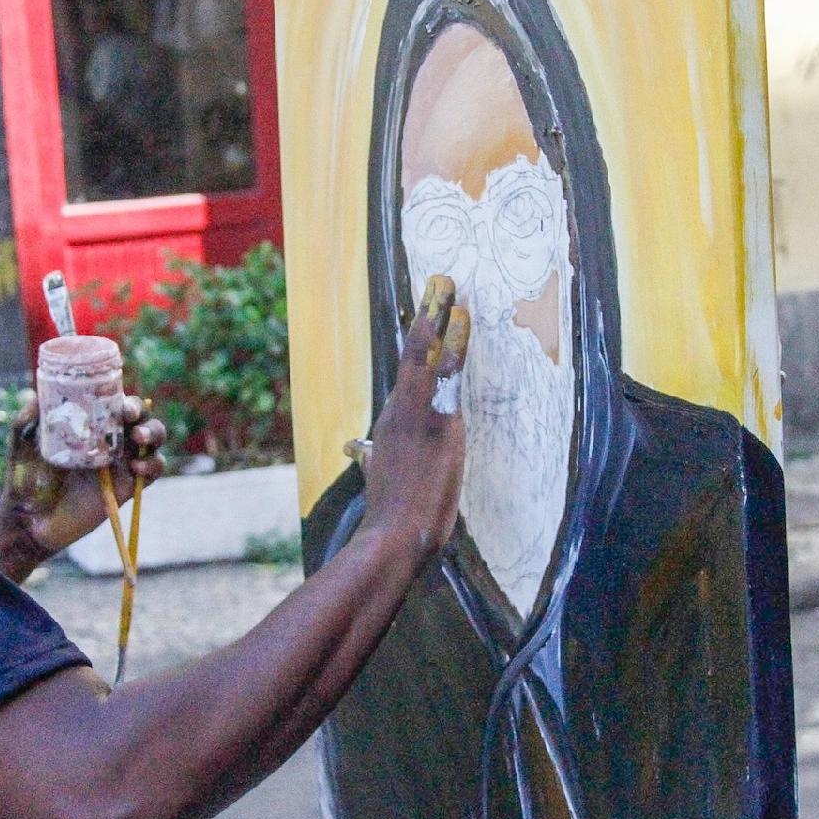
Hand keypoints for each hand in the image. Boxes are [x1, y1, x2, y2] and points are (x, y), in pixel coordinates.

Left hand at [0, 393, 166, 575]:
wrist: (29, 520)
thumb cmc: (24, 478)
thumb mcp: (21, 444)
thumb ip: (26, 419)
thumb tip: (34, 394)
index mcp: (89, 425)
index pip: (116, 403)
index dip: (124, 398)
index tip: (120, 403)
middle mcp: (109, 440)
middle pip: (141, 418)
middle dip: (142, 414)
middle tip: (130, 419)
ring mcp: (120, 463)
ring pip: (153, 441)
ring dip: (154, 433)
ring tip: (139, 440)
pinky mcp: (127, 487)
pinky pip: (153, 472)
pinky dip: (154, 465)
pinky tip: (137, 467)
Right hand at [357, 275, 469, 562]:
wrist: (395, 535)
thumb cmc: (392, 515)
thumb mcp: (378, 478)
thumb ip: (370, 458)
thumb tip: (358, 448)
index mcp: (391, 422)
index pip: (407, 374)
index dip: (417, 343)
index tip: (426, 315)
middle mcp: (400, 410)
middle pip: (413, 355)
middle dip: (427, 316)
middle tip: (439, 283)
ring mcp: (418, 414)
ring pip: (426, 356)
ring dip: (438, 318)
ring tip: (447, 286)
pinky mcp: (437, 422)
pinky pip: (446, 374)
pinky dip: (451, 343)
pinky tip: (460, 318)